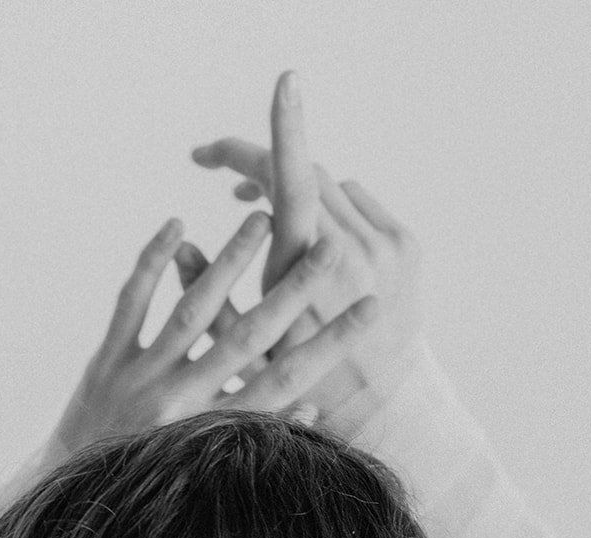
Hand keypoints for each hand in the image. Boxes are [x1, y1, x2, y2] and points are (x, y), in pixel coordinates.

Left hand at [42, 210, 380, 466]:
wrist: (78, 498)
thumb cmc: (154, 481)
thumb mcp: (207, 468)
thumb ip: (257, 433)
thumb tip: (313, 407)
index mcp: (213, 431)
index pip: (286, 381)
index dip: (330, 344)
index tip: (372, 309)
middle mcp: (180, 404)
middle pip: (246, 337)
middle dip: (292, 292)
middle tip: (329, 248)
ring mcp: (141, 380)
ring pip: (191, 311)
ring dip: (229, 262)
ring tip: (262, 220)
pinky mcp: (106, 362)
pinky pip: (131, 304)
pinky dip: (152, 264)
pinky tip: (175, 226)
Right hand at [184, 71, 426, 433]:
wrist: (379, 402)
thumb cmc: (299, 383)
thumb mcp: (245, 350)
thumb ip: (209, 299)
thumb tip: (183, 249)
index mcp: (306, 273)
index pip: (292, 182)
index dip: (282, 130)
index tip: (286, 83)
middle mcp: (351, 251)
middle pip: (305, 174)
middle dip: (261, 171)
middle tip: (225, 186)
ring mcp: (386, 245)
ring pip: (331, 185)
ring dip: (296, 191)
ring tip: (267, 222)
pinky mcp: (407, 246)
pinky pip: (359, 201)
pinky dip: (332, 209)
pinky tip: (315, 242)